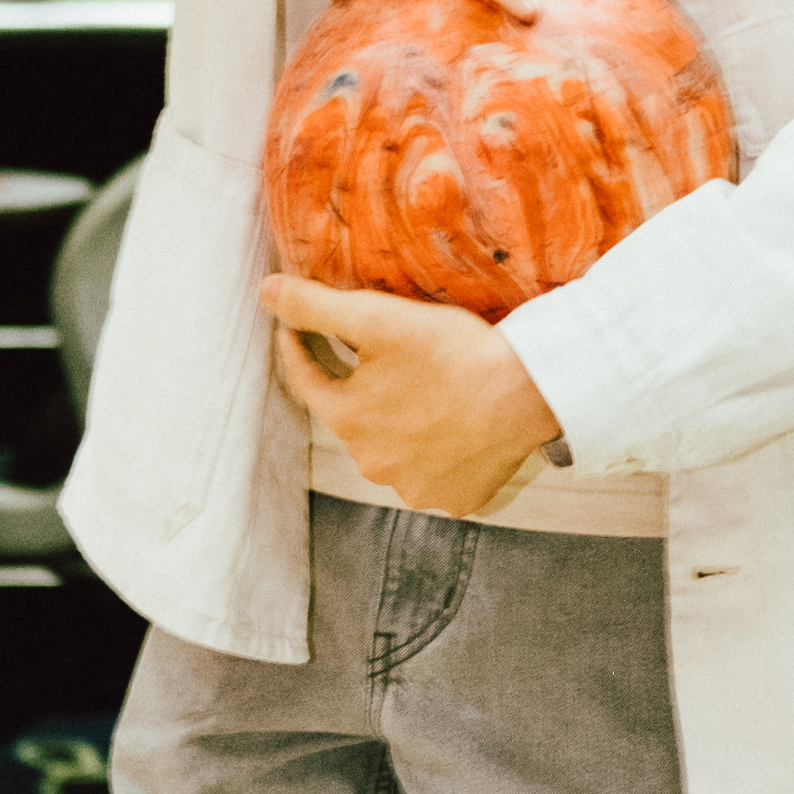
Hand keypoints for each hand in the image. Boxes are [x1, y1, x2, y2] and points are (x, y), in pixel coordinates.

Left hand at [261, 273, 559, 515]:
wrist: (528, 392)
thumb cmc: (452, 352)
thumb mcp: (377, 318)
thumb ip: (315, 306)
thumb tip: (266, 291)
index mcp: (346, 420)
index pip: (306, 380)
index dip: (299, 347)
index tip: (298, 327)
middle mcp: (372, 464)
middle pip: (354, 417)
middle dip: (360, 388)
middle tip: (385, 359)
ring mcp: (414, 488)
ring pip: (395, 450)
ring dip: (400, 425)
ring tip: (425, 394)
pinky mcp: (456, 501)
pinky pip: (436, 474)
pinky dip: (438, 454)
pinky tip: (454, 430)